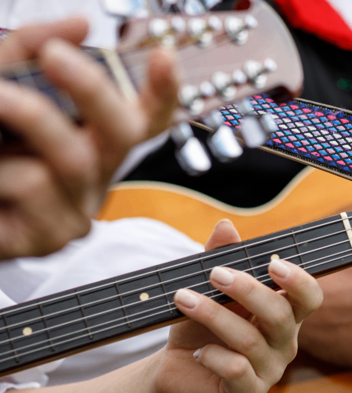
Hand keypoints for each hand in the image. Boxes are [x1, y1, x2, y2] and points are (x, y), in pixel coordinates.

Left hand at [0, 18, 177, 259]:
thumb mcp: (2, 89)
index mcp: (93, 137)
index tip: (164, 56)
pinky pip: (33, 188)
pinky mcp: (50, 237)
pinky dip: (0, 171)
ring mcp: (76, 208)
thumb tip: (79, 24)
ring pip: (73, 158)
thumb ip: (26, 53)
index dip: (164, 91)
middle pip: (123, 132)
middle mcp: (95, 170)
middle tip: (54, 54)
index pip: (146, 116)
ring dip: (26, 117)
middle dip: (92, 88)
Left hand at [150, 220, 322, 392]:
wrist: (176, 370)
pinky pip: (238, 370)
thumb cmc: (200, 327)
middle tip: (214, 273)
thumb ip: (220, 257)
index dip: (299, 281)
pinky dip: (213, 356)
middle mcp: (284, 343)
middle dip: (247, 289)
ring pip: (251, 340)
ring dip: (213, 315)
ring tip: (184, 299)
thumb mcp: (207, 289)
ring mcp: (269, 371)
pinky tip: (197, 352)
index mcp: (285, 315)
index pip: (310, 297)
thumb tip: (226, 226)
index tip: (272, 263)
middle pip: (281, 315)